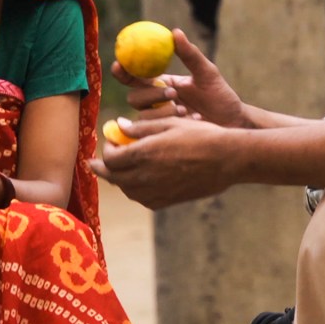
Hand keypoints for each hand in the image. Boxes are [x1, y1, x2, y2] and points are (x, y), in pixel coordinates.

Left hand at [90, 116, 237, 209]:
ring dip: (119, 180)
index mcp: (143, 154)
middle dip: (103, 169)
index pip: (110, 159)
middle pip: (113, 177)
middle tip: (97, 164)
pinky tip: (140, 183)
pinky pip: (143, 199)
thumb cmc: (201, 135)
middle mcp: (145, 176)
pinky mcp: (168, 200)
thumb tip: (119, 126)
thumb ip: (141, 128)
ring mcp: (156, 191)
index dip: (105, 151)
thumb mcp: (169, 123)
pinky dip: (135, 191)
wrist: (227, 159)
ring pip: (127, 190)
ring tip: (119, 172)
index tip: (109, 142)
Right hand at [111, 29, 245, 127]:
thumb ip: (190, 55)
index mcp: (163, 84)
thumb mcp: (207, 73)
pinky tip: (193, 121)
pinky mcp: (166, 137)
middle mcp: (157, 102)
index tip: (119, 65)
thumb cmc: (221, 96)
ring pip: (143, 117)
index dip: (123, 72)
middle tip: (172, 93)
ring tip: (186, 111)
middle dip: (150, 95)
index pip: (136, 77)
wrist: (233, 123)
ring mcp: (161, 121)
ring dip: (163, 112)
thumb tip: (175, 32)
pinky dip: (172, 124)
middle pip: (134, 98)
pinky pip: (156, 132)